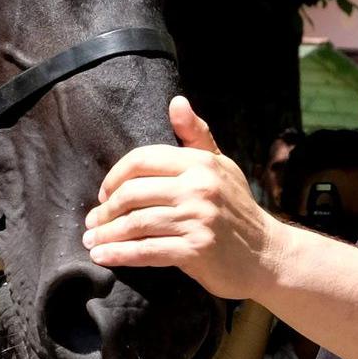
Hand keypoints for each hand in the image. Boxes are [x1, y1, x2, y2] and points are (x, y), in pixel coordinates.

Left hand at [83, 96, 285, 299]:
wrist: (265, 254)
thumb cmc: (237, 208)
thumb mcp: (221, 166)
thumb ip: (196, 135)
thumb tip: (176, 101)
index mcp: (201, 163)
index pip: (142, 159)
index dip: (115, 176)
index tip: (105, 193)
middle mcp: (199, 187)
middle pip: (133, 192)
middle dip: (106, 209)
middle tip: (94, 221)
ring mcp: (197, 219)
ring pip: (135, 223)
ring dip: (106, 234)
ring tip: (92, 241)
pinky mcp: (195, 250)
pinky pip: (146, 251)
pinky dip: (119, 255)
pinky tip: (103, 257)